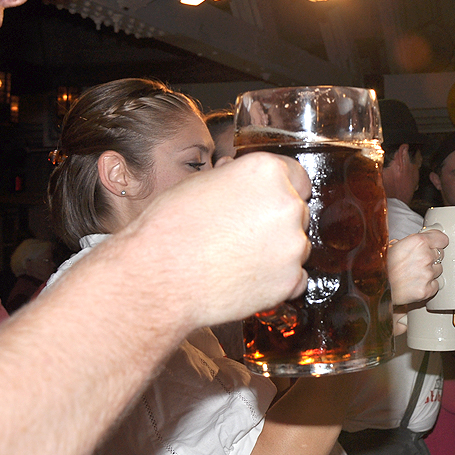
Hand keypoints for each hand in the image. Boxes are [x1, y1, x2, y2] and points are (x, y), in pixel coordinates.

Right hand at [118, 152, 310, 327]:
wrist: (157, 276)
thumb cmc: (169, 229)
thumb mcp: (198, 184)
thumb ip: (233, 178)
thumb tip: (236, 174)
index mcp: (267, 172)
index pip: (297, 176)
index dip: (282, 190)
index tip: (269, 202)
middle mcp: (288, 204)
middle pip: (297, 212)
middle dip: (276, 223)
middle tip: (242, 234)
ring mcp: (293, 244)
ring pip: (296, 246)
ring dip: (277, 252)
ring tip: (236, 257)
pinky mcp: (290, 280)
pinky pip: (294, 279)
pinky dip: (277, 281)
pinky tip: (245, 278)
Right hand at [388, 229, 447, 304]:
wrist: (375, 287)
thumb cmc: (381, 266)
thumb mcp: (393, 246)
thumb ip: (410, 242)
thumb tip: (419, 240)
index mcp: (418, 242)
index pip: (442, 239)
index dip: (437, 242)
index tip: (435, 244)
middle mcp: (425, 256)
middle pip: (440, 255)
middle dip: (431, 258)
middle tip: (416, 262)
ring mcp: (427, 274)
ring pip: (438, 270)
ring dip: (429, 271)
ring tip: (413, 274)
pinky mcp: (427, 289)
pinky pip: (435, 285)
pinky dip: (428, 285)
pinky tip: (415, 283)